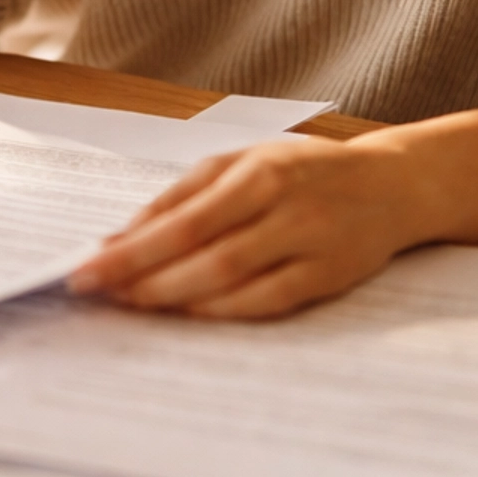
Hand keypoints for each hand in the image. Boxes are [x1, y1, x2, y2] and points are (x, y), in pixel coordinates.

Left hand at [69, 133, 421, 319]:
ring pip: (230, 279)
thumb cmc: (305, 171)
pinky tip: (189, 314)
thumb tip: (122, 235)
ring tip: (133, 304)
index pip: (180, 217)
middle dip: (141, 276)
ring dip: (174, 297)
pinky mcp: (327, 276)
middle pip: (200, 251)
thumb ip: (185, 195)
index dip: (129, 248)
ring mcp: (308, 242)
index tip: (85, 268)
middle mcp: (283, 204)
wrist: (391, 185)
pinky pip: (267, 302)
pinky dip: (222, 311)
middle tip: (97, 292)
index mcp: (257, 169)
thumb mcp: (245, 162)